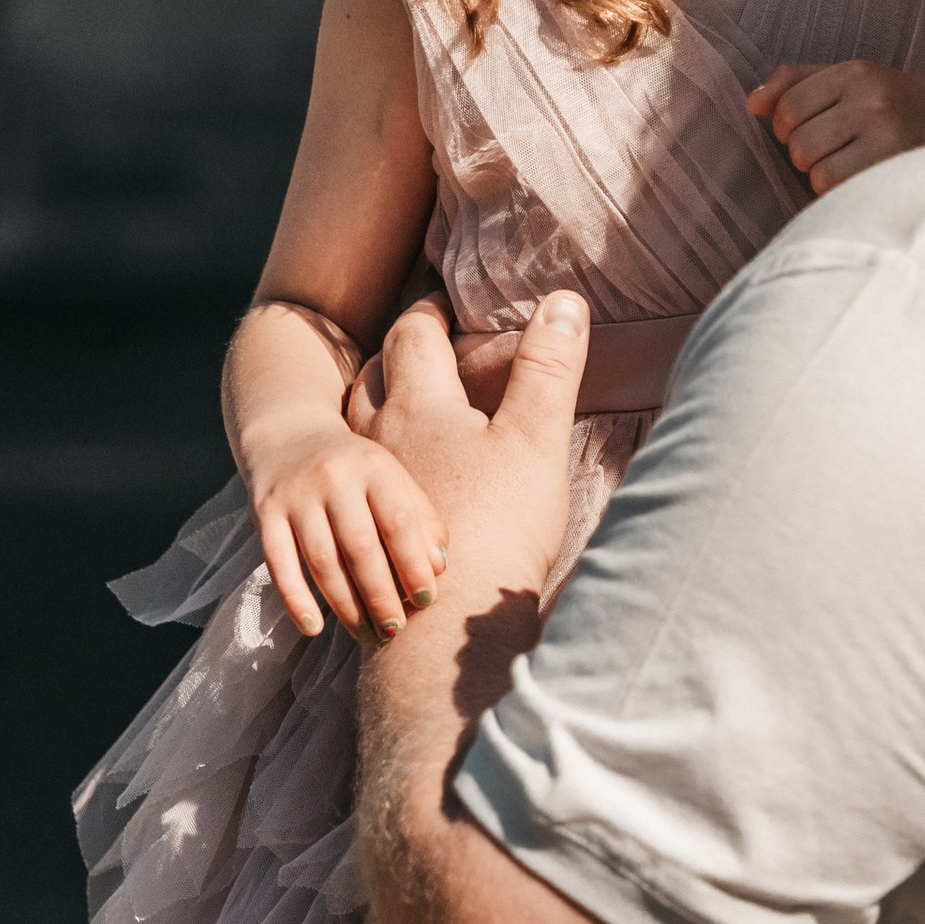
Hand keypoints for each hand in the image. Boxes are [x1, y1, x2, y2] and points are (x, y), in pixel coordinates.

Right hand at [240, 418, 448, 643]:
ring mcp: (296, 495)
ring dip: (345, 605)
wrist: (287, 435)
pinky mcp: (264, 512)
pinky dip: (295, 598)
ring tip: (365, 634)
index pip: (398, 523)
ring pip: (321, 560)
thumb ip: (420, 519)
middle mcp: (334, 477)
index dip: (413, 566)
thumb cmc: (354, 470)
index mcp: (374, 467)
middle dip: (380, 595)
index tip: (425, 601)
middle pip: (359, 547)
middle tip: (394, 630)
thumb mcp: (391, 480)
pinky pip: (278, 563)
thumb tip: (438, 568)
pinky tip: (313, 627)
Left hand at [362, 292, 589, 628]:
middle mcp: (381, 439)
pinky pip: (359, 485)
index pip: (414, 334)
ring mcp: (368, 490)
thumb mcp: (536, 437)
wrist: (450, 623)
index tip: (443, 303)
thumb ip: (549, 368)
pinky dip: (372, 468)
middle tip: (420, 346)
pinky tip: (397, 482)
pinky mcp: (366, 533)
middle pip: (375, 377)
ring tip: (402, 408)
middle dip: (397, 354)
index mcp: (421, 406)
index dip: (430, 310)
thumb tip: (565, 300)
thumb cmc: (499, 525)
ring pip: (358, 429)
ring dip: (376, 407)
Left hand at [747, 59, 924, 194]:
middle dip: (806, 155)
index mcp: (858, 71)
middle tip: (838, 152)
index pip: (788, 105)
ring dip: (824, 177)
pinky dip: (842, 192)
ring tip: (854, 166)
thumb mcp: (856, 82)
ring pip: (815, 170)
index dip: (786, 127)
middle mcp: (872, 97)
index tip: (806, 131)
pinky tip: (865, 182)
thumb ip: (798, 83)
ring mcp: (886, 133)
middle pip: (797, 142)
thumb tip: (751, 103)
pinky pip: (837, 189)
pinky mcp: (896, 167)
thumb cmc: (901, 109)